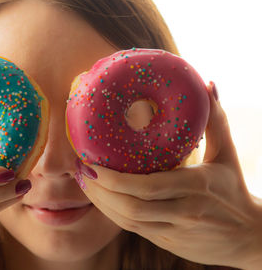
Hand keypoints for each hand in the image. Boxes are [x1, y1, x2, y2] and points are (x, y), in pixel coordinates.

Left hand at [76, 82, 261, 268]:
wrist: (248, 238)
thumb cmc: (234, 191)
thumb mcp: (228, 154)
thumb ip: (216, 120)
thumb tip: (208, 84)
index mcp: (195, 187)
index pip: (145, 187)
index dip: (112, 179)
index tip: (91, 161)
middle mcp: (181, 211)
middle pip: (128, 206)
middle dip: (98, 189)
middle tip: (81, 168)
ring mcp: (170, 230)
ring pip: (125, 220)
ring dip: (99, 202)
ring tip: (83, 181)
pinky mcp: (164, 241)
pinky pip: (129, 228)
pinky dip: (110, 212)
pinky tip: (98, 197)